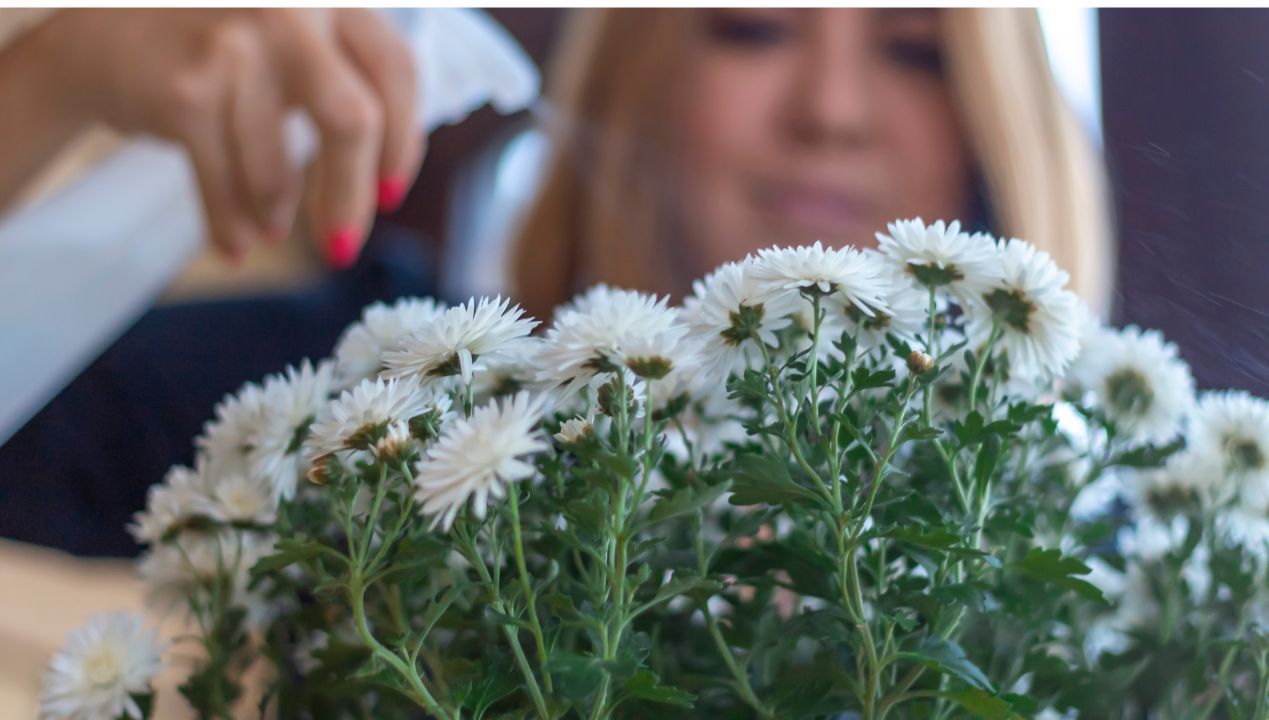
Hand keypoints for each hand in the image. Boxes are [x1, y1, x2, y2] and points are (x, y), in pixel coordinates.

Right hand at [33, 9, 422, 266]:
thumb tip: (391, 174)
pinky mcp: (186, 89)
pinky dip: (231, 223)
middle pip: (352, 122)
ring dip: (277, 214)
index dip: (403, 142)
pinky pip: (225, 184)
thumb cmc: (223, 47)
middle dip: (350, 197)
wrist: (105, 33)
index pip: (396, 71)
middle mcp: (290, 9)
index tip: (391, 192)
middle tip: (342, 244)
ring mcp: (234, 45)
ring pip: (278, 167)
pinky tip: (237, 243)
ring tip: (271, 229)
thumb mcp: (298, 36)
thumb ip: (350, 80)